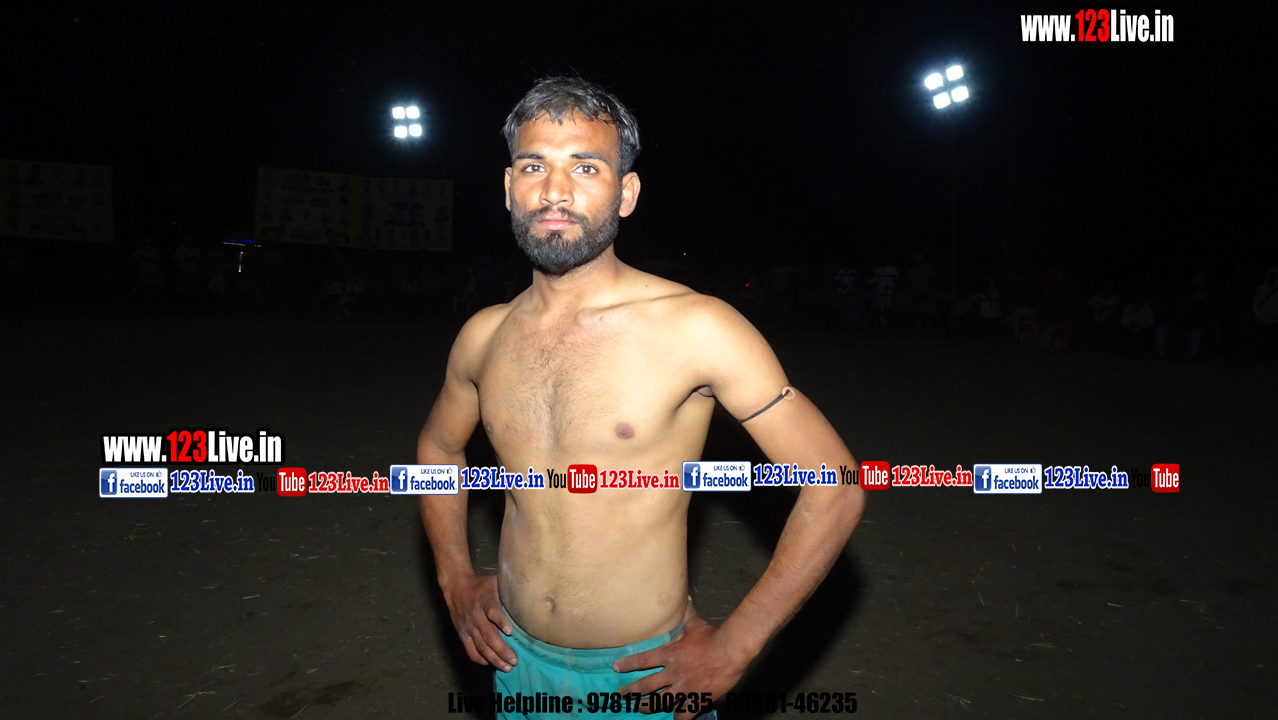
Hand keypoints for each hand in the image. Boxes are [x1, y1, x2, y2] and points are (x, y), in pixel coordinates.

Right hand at [441, 574, 516, 670]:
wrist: (455, 587)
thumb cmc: (481, 585)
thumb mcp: (495, 582)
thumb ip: (507, 590)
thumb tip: (529, 595)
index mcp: (485, 601)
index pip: (492, 611)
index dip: (501, 621)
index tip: (510, 632)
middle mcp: (476, 616)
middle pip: (488, 635)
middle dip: (502, 650)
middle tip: (514, 661)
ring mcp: (468, 627)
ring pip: (481, 646)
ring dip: (494, 658)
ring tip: (507, 667)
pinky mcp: (462, 634)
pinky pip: (470, 650)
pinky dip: (480, 659)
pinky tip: (490, 664)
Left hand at [615, 602, 751, 718]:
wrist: (730, 652)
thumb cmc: (712, 637)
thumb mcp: (696, 624)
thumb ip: (687, 614)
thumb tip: (685, 597)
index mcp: (670, 654)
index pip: (643, 660)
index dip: (628, 664)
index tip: (616, 667)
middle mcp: (673, 673)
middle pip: (646, 685)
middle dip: (631, 691)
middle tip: (622, 694)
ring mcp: (684, 688)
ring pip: (660, 701)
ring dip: (646, 706)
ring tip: (638, 708)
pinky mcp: (697, 698)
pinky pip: (684, 712)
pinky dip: (678, 717)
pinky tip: (674, 719)